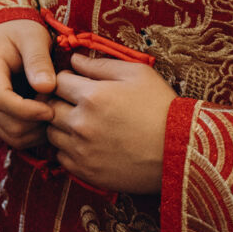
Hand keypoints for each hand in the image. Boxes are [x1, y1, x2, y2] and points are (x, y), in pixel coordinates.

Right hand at [0, 18, 56, 149]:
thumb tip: (45, 88)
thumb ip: (39, 60)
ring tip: (52, 110)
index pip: (0, 99)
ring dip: (35, 131)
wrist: (5, 35)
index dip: (28, 111)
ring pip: (9, 134)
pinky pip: (10, 135)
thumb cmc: (21, 32)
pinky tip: (44, 117)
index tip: (52, 109)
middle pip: (6, 122)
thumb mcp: (34, 37)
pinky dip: (31, 134)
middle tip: (57, 106)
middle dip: (36, 122)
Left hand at [46, 53, 174, 193]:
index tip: (77, 83)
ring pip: (51, 132)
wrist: (183, 152)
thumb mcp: (137, 74)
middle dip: (58, 101)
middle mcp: (82, 123)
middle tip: (76, 103)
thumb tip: (74, 60)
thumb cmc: (162, 108)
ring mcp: (82, 150)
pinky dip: (68, 149)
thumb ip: (100, 65)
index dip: (66, 79)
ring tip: (83, 123)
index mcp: (92, 96)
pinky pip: (60, 156)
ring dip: (61, 125)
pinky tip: (87, 143)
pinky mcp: (86, 171)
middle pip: (48, 107)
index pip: (56, 81)